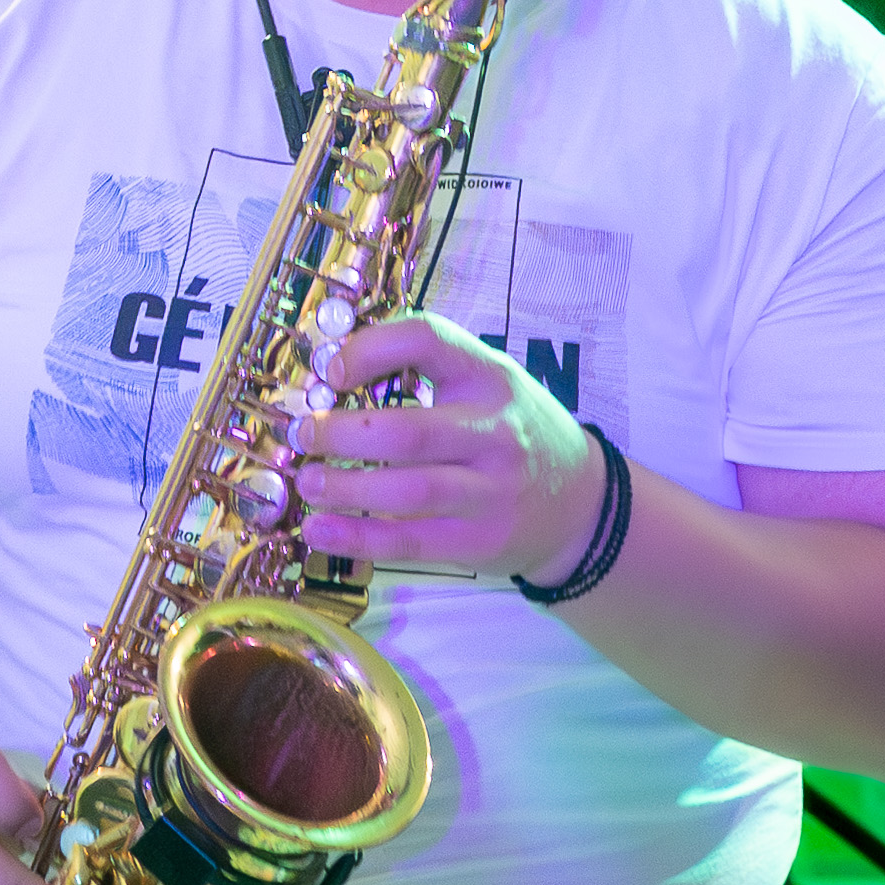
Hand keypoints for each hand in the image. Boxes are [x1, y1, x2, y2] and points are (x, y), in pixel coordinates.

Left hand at [295, 311, 606, 582]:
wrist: (581, 504)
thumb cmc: (514, 434)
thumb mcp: (488, 384)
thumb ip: (426, 372)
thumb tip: (331, 372)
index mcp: (491, 378)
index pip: (428, 341)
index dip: (370, 350)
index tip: (330, 372)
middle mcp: (495, 434)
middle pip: (407, 431)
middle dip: (341, 433)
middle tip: (302, 435)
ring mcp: (490, 493)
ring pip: (407, 492)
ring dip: (345, 487)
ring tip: (308, 481)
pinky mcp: (478, 543)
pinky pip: (409, 543)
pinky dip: (356, 538)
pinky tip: (319, 529)